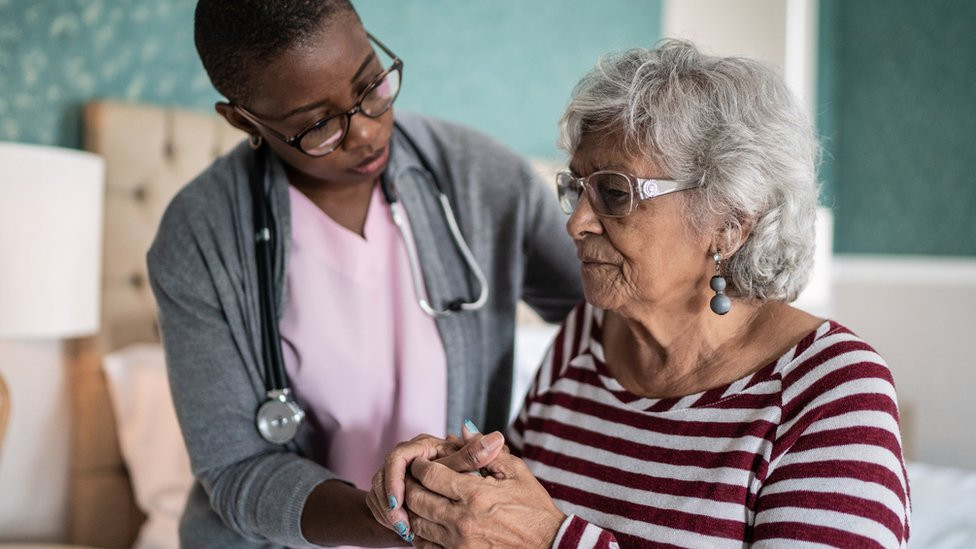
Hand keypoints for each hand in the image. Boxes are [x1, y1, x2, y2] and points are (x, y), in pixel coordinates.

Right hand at [365, 422, 504, 542]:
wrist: (455, 493)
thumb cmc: (464, 475)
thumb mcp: (470, 466)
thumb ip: (477, 455)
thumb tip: (495, 438)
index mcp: (423, 445)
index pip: (398, 458)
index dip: (395, 481)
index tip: (399, 502)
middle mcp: (406, 456)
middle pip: (383, 476)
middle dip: (390, 502)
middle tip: (402, 524)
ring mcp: (394, 472)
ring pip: (378, 492)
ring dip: (388, 513)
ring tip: (404, 530)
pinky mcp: (388, 487)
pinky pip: (378, 503)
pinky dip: (387, 517)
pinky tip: (403, 531)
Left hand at [403, 450, 565, 547]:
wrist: (549, 546)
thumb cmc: (534, 508)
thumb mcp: (516, 473)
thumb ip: (486, 452)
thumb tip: (464, 429)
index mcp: (475, 494)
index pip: (430, 475)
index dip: (421, 465)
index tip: (422, 462)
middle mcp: (462, 520)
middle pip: (417, 498)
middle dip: (411, 484)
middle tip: (413, 477)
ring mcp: (458, 544)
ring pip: (417, 523)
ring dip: (413, 509)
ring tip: (419, 497)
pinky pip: (425, 546)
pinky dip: (420, 533)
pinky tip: (428, 522)